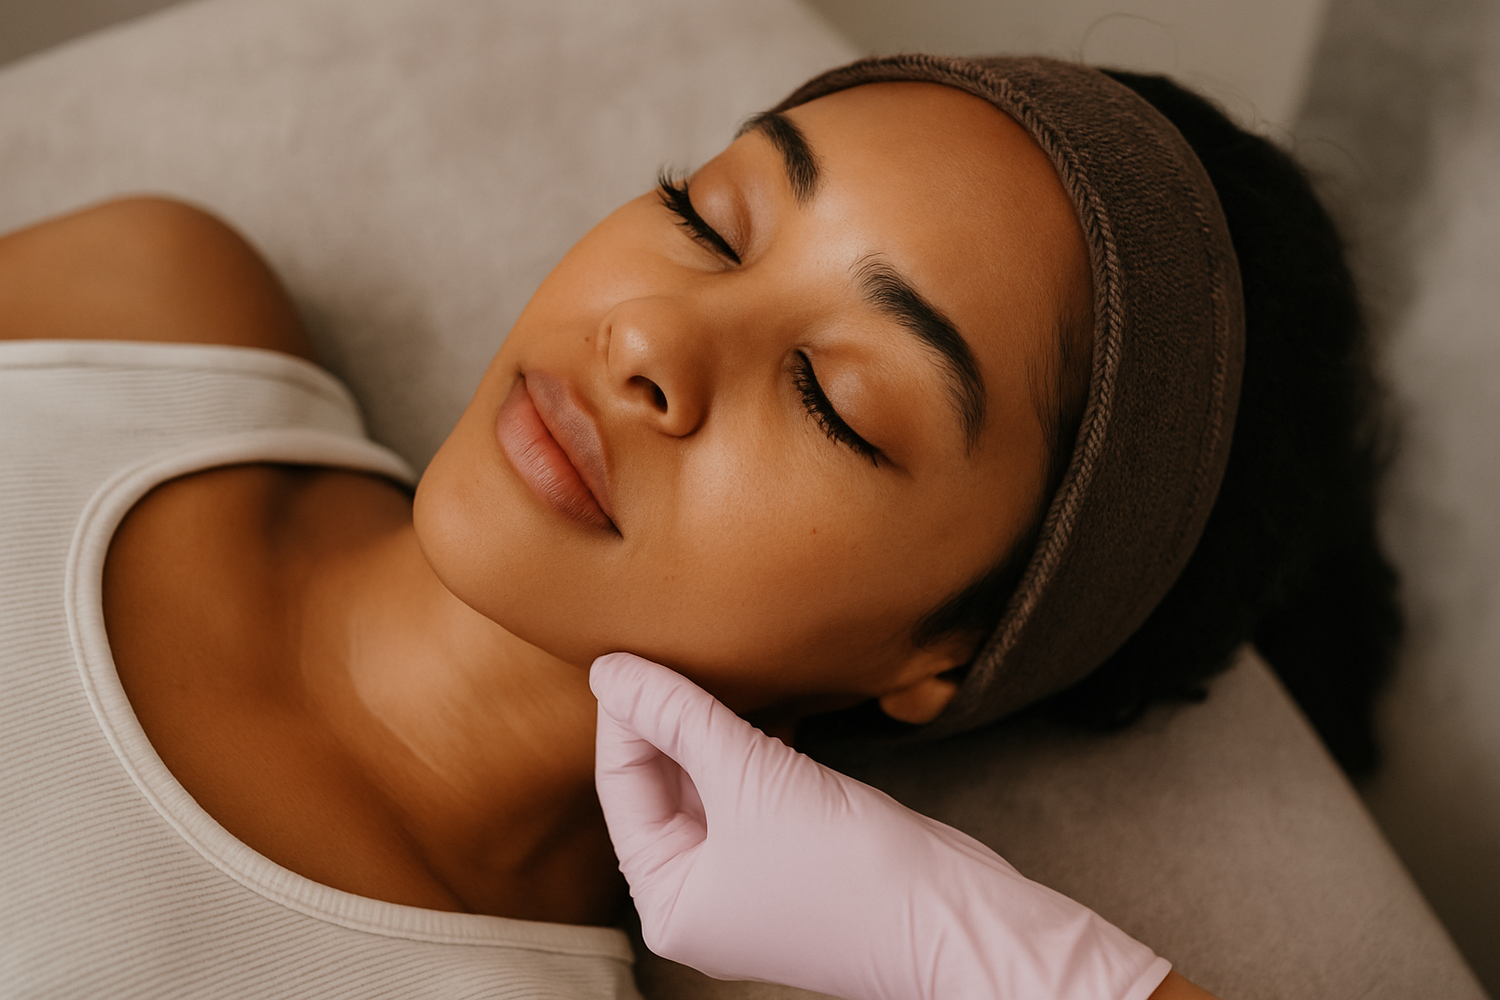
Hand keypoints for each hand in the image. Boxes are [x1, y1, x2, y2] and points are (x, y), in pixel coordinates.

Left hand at [590, 652, 1171, 999]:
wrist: (955, 914)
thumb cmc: (849, 872)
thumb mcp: (751, 778)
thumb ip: (680, 717)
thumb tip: (613, 670)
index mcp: (668, 901)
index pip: (622, 789)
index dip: (625, 715)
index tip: (627, 649)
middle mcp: (701, 894)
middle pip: (661, 784)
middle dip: (665, 718)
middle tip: (669, 642)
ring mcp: (749, 874)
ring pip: (708, 780)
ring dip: (709, 725)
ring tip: (707, 658)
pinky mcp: (794, 849)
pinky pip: (752, 786)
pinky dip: (749, 744)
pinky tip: (755, 698)